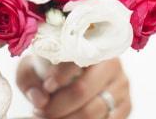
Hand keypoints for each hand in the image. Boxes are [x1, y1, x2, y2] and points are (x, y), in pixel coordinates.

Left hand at [16, 56, 130, 118]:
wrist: (70, 76)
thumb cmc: (50, 68)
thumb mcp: (34, 66)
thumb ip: (29, 79)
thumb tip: (39, 100)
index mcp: (91, 43)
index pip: (78, 59)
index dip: (59, 75)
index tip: (46, 87)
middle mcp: (112, 62)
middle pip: (82, 89)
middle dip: (57, 106)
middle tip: (40, 113)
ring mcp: (121, 84)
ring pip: (93, 111)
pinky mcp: (126, 105)